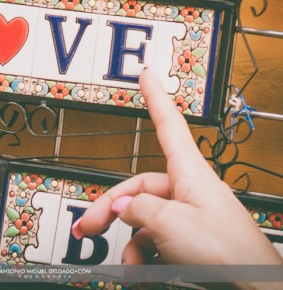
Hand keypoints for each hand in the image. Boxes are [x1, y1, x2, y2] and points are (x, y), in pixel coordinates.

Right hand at [75, 68, 282, 267]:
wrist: (255, 287)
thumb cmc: (228, 251)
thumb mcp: (170, 223)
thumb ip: (139, 208)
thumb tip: (122, 205)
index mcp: (189, 173)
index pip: (168, 124)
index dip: (155, 98)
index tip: (147, 76)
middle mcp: (188, 189)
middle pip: (139, 186)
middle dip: (111, 208)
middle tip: (89, 225)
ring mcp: (188, 214)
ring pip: (144, 217)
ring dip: (130, 240)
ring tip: (129, 262)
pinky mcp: (189, 238)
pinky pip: (156, 237)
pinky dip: (143, 252)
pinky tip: (141, 267)